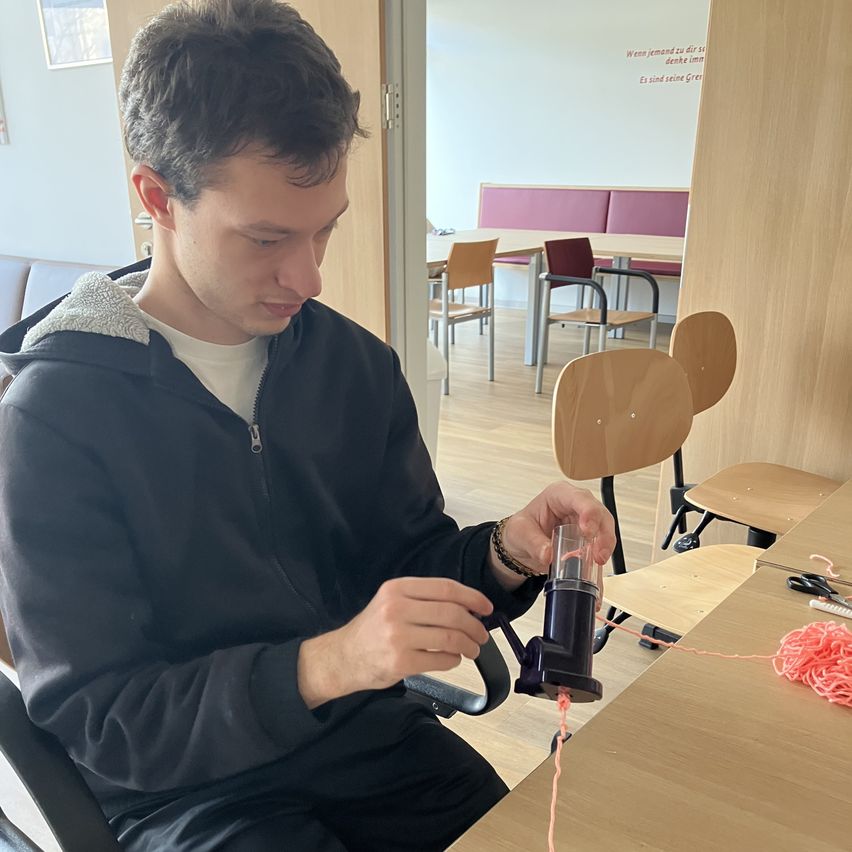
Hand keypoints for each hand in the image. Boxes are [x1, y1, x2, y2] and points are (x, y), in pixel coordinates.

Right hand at [298, 577, 493, 707]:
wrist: (343, 657)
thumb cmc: (372, 630)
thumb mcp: (391, 602)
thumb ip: (423, 600)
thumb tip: (468, 606)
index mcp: (397, 589)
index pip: (445, 588)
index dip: (472, 597)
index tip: (486, 607)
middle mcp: (396, 608)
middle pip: (451, 613)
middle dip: (474, 625)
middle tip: (482, 634)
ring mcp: (398, 636)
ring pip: (450, 637)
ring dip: (469, 645)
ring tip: (472, 649)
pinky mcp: (400, 661)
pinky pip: (441, 659)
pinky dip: (454, 660)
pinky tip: (452, 659)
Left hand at [496, 482, 615, 576]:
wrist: (522, 546)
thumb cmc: (522, 530)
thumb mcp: (520, 533)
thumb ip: (534, 543)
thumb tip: (548, 554)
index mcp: (559, 495)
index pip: (580, 498)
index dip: (588, 513)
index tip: (587, 531)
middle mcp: (576, 505)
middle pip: (599, 513)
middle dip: (602, 533)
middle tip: (598, 552)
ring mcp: (584, 521)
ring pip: (605, 529)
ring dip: (605, 546)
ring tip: (598, 561)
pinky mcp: (588, 539)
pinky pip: (600, 547)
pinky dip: (600, 560)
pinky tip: (596, 572)